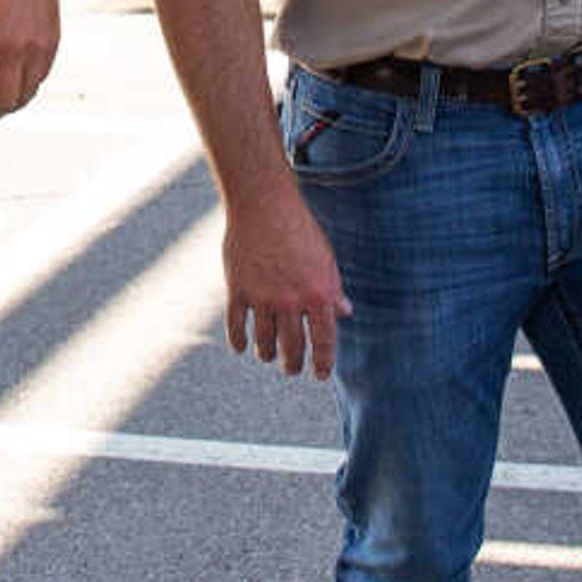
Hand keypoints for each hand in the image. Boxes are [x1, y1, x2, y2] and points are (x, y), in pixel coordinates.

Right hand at [220, 189, 350, 377]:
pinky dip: (239, 341)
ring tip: (268, 356)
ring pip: (264, 341)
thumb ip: (333, 288)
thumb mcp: (326, 258)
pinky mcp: (237, 291)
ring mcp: (262, 298)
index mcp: (318, 294)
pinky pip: (236, 327)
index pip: (324, 340)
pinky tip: (242, 347)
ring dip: (267, 353)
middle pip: (292, 347)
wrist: (264, 206)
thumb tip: (344, 312)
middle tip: (292, 368)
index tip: (320, 375)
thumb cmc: (299, 230)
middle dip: (293, 364)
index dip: (323, 362)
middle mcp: (290, 301)